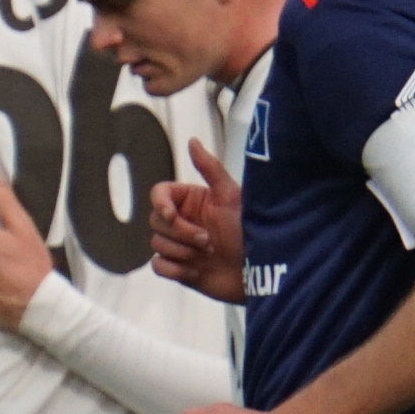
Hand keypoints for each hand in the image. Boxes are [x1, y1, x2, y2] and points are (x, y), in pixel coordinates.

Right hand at [149, 138, 245, 302]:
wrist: (258, 273)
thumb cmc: (250, 232)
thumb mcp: (231, 196)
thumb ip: (210, 168)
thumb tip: (192, 140)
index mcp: (191, 201)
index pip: (158, 194)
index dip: (160, 204)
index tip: (173, 216)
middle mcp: (183, 221)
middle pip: (156, 221)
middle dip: (181, 234)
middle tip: (208, 241)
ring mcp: (179, 245)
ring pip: (157, 244)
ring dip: (182, 252)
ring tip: (208, 256)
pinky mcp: (178, 268)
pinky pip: (158, 266)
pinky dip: (175, 270)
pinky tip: (197, 271)